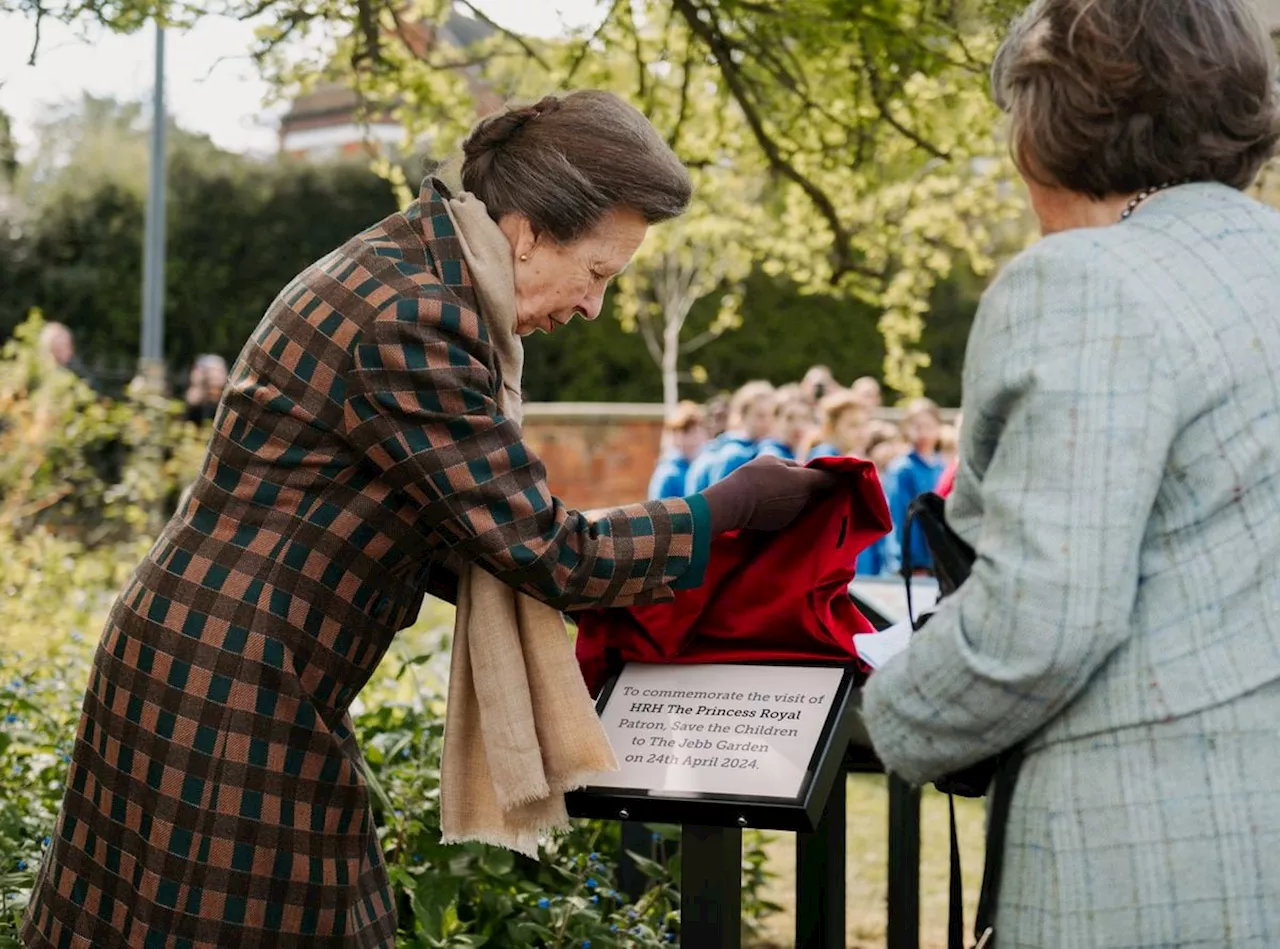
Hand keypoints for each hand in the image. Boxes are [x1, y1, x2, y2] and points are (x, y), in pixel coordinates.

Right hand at [701, 456, 839, 533]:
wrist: (733, 503)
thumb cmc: (753, 476)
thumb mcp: (772, 460)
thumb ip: (791, 465)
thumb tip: (801, 470)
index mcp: (805, 482)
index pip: (830, 480)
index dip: (837, 476)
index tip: (841, 474)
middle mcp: (805, 501)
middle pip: (819, 494)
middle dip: (818, 489)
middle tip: (811, 482)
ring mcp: (795, 516)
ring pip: (806, 505)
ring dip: (803, 500)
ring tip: (788, 492)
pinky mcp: (784, 525)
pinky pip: (793, 514)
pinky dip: (790, 509)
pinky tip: (776, 503)